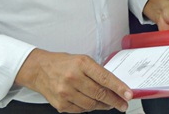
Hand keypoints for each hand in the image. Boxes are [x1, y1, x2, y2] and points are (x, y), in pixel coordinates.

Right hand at [15, 49, 131, 112]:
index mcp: (82, 63)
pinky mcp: (61, 104)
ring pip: (92, 105)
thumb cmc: (64, 63)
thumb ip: (97, 72)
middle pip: (100, 94)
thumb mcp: (82, 61)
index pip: (105, 78)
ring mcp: (66, 92)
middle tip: (123, 104)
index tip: (128, 94)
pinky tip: (91, 103)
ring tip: (108, 103)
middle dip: (115, 100)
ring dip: (103, 105)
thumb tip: (115, 87)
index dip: (119, 88)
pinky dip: (89, 108)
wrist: (40, 70)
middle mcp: (73, 78)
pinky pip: (81, 110)